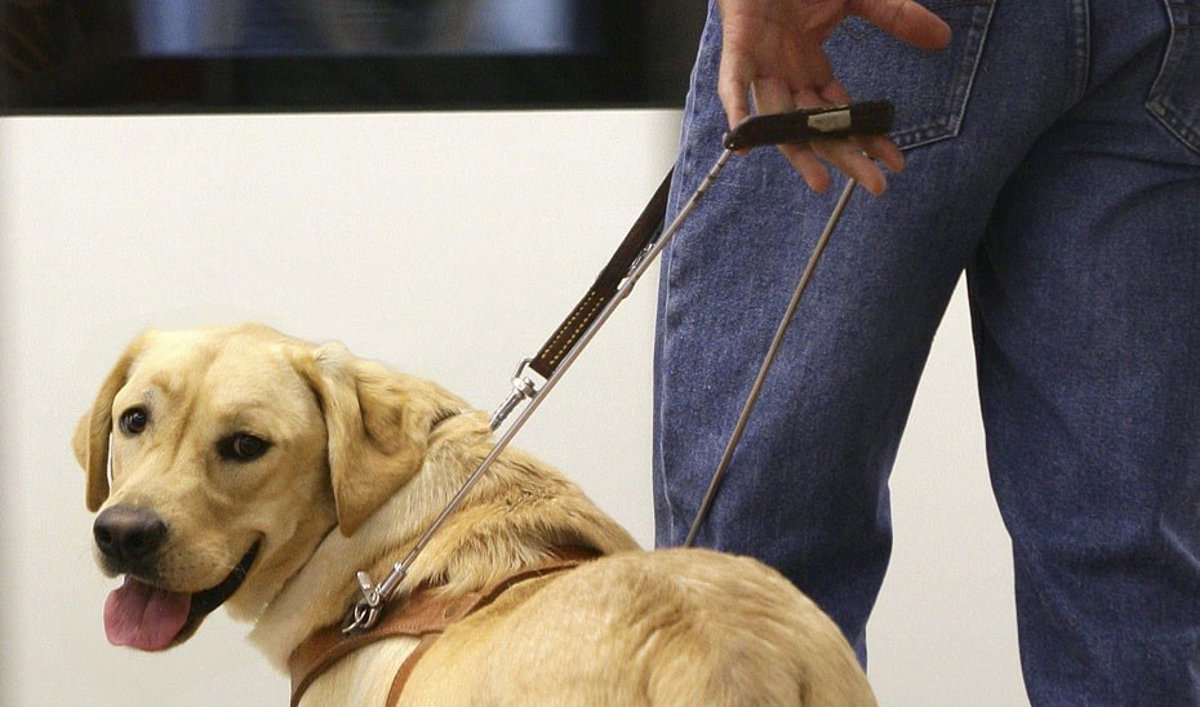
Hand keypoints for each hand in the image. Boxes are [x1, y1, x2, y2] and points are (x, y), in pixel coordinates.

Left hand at [717, 0, 950, 194]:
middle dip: (845, 157)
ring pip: (779, 119)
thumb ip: (895, 16)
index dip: (867, 138)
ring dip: (799, 151)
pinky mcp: (739, 48)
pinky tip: (743, 141)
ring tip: (822, 181)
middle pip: (816, 128)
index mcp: (811, 68)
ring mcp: (762, 65)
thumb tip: (942, 37)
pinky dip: (738, 112)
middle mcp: (788, 76)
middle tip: (874, 186)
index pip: (842, 114)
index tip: (894, 164)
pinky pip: (734, 85)